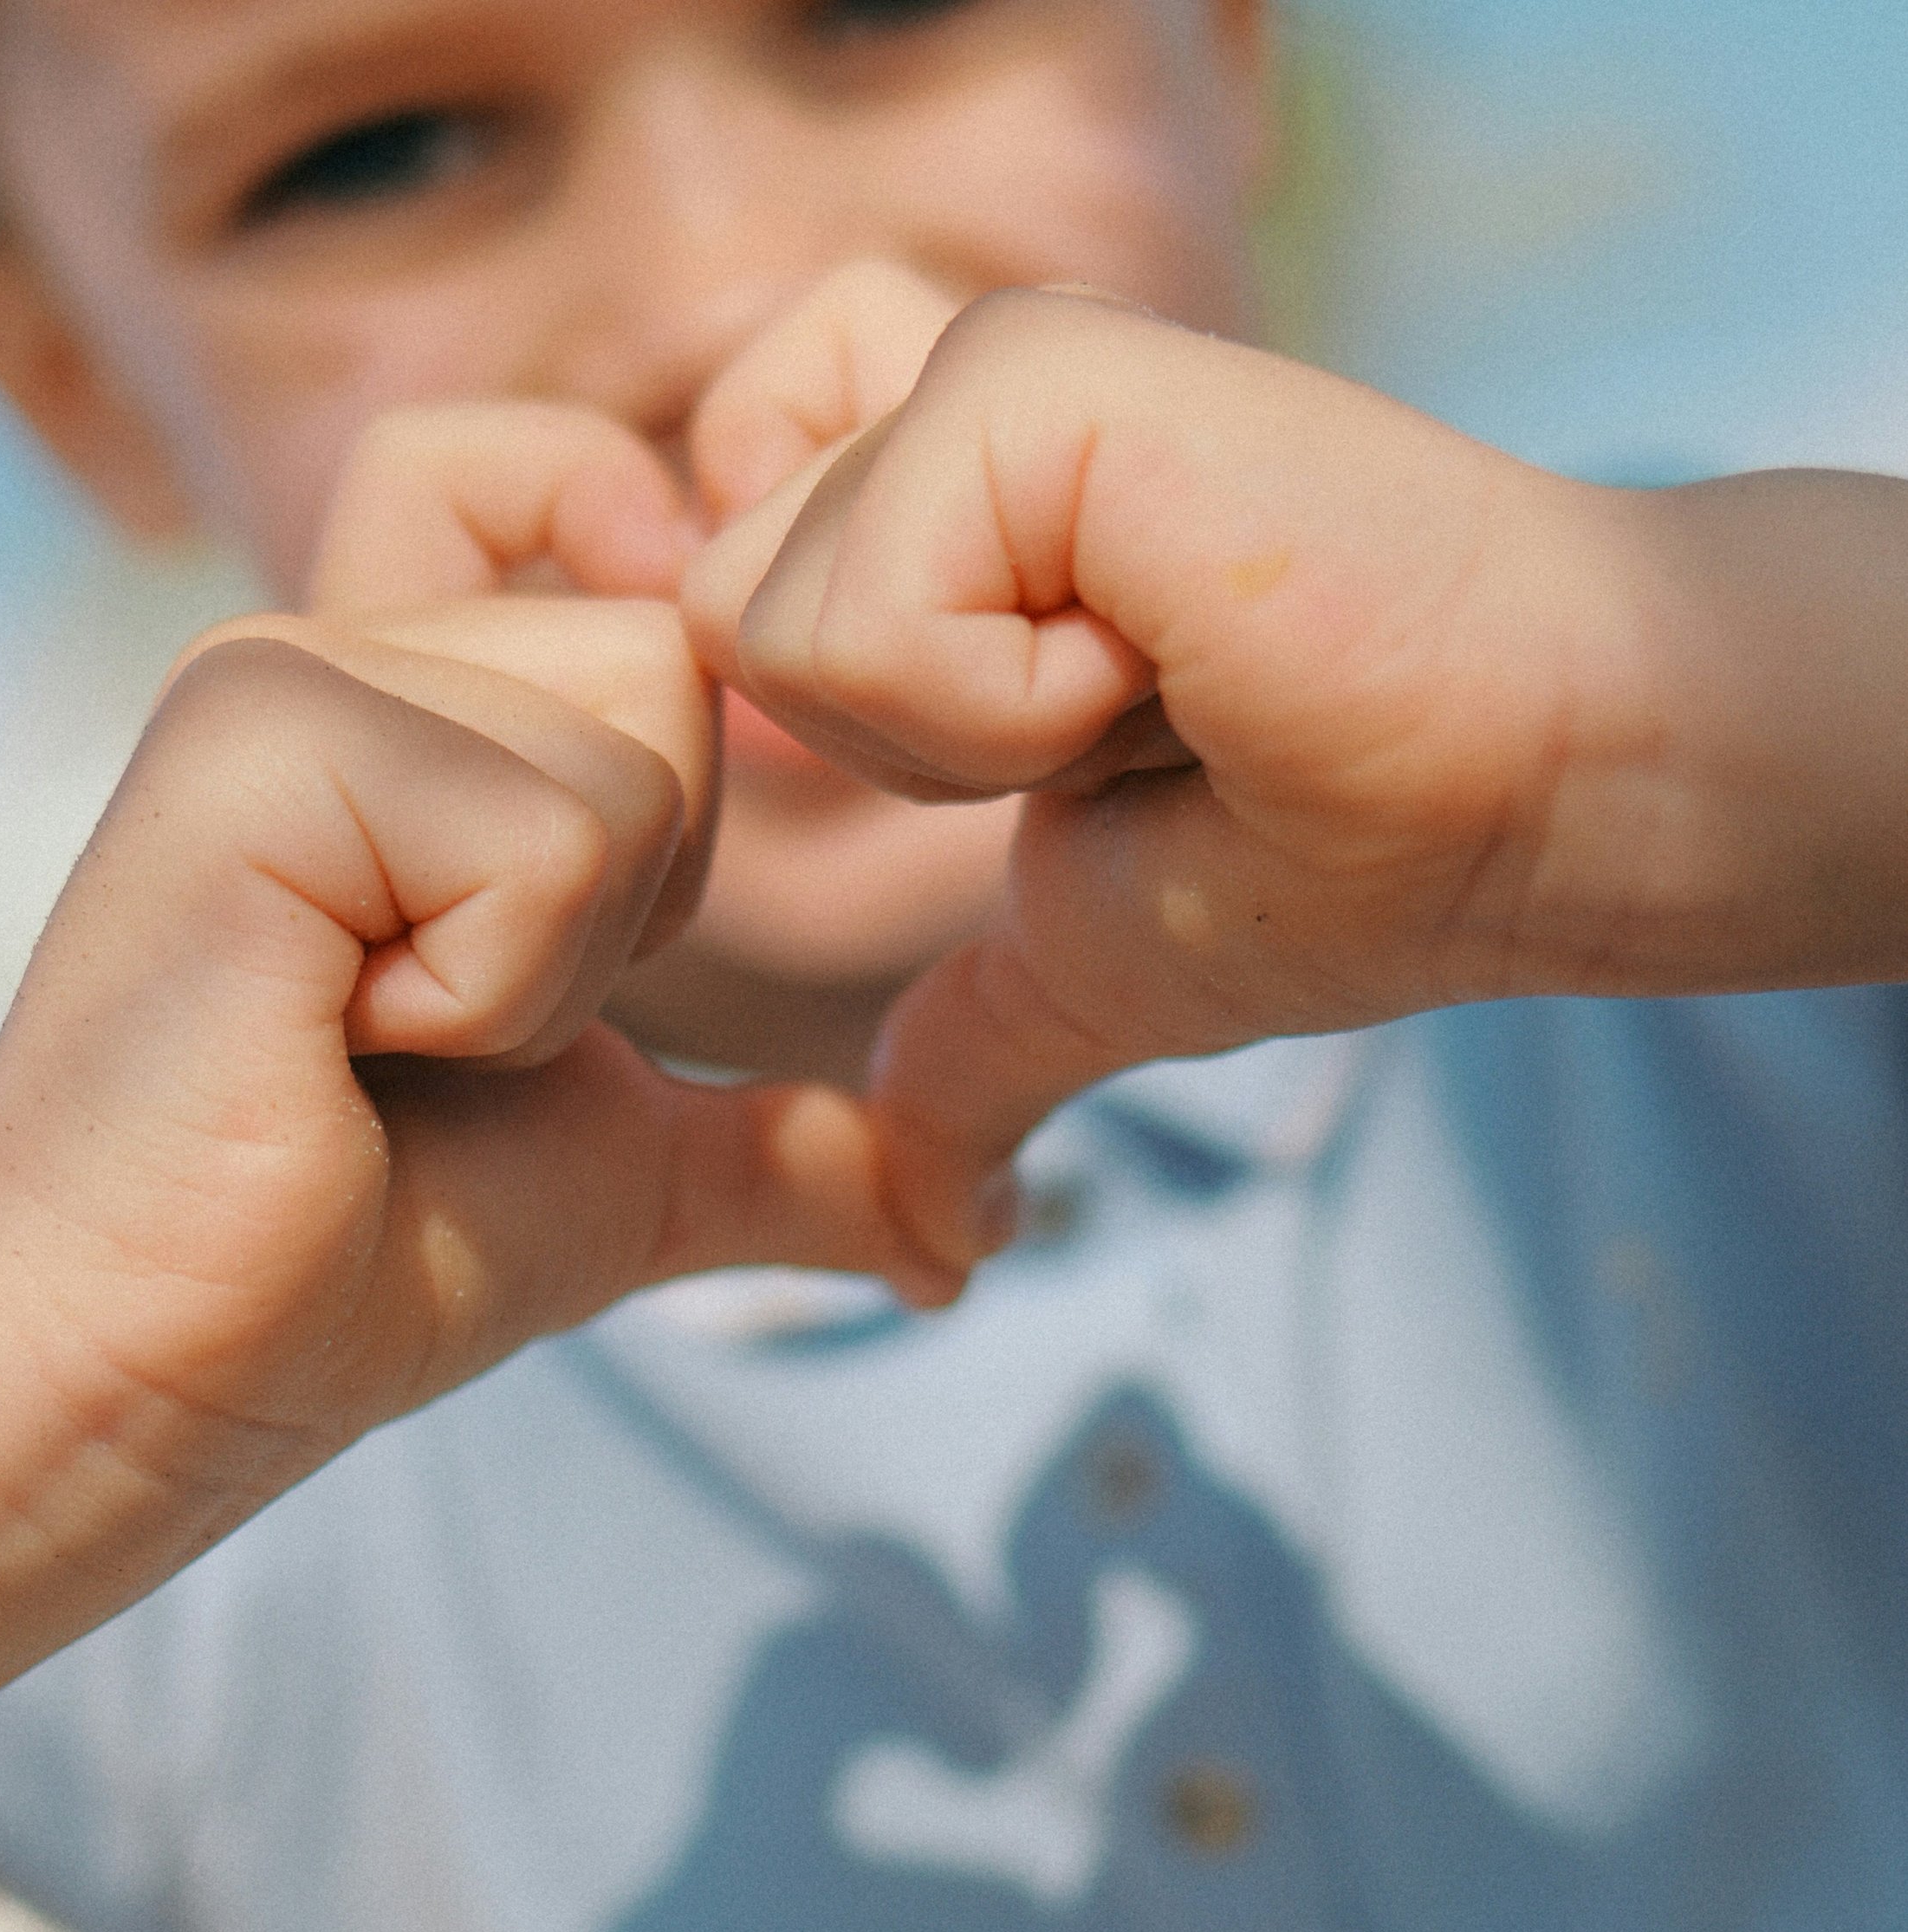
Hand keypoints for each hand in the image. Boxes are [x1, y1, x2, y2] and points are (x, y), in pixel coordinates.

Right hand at [0, 615, 950, 1889]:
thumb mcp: (625, 1172)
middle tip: (443, 1025)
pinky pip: (550, 830)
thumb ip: (789, 1143)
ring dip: (557, 967)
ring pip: (642, 743)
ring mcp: (281, 674)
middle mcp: (334, 644)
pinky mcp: (252, 744)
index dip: (687, 675)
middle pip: (687, 666)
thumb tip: (972, 1231)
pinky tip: (338, 1043)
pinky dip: (494, 992)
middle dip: (632, 908)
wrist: (152, 1375)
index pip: (621, 513)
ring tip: (382, 1039)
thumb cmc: (344, 1263)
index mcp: (406, 701)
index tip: (599, 890)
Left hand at [678, 288, 1661, 1262]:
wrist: (1537, 795)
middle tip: (1116, 722)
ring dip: (960, 731)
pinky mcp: (1031, 368)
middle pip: (714, 622)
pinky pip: (856, 616)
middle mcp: (949, 394)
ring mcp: (989, 365)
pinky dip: (1000, 711)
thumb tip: (927, 1247)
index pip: (712, 603)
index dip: (844, 734)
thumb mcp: (1092, 970)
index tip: (1070, 745)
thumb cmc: (1358, 856)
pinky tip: (1165, 660)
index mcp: (951, 493)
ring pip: (759, 615)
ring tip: (1152, 683)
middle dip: (899, 749)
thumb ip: (965, 1057)